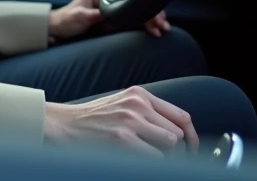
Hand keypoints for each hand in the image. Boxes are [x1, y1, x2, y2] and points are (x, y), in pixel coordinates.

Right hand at [42, 87, 198, 157]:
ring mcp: (131, 121)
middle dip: (175, 149)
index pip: (181, 116)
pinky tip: (136, 160)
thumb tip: (178, 133)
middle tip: (165, 158)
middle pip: (178, 132)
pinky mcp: (123, 139)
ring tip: (146, 157)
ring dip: (163, 156)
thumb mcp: (121, 104)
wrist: (64, 125)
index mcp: (139, 94)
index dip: (192, 136)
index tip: (192, 149)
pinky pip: (156, 157)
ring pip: (171, 144)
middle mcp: (138, 104)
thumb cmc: (92, 120)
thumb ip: (146, 112)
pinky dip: (151, 162)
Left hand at [47, 0, 172, 41]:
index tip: (152, 17)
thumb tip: (109, 14)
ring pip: (135, 11)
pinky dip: (141, 24)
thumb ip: (94, 15)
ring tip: (162, 29)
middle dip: (150, 14)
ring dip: (149, 20)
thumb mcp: (79, 17)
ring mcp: (110, 6)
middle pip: (134, 3)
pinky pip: (130, 19)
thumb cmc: (65, 21)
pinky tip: (152, 29)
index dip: (141, 7)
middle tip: (162, 26)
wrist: (57, 29)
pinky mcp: (110, 17)